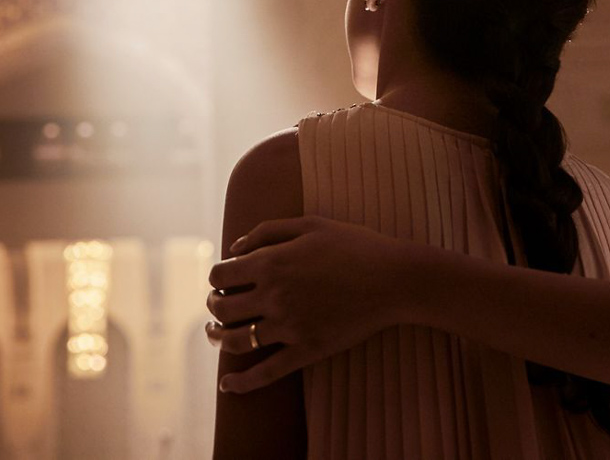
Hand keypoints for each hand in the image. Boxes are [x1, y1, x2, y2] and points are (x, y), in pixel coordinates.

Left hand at [204, 216, 410, 392]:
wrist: (395, 279)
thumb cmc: (355, 245)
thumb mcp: (310, 225)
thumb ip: (268, 231)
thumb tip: (234, 247)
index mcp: (272, 263)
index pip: (221, 276)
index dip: (216, 277)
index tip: (223, 279)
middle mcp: (275, 296)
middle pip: (222, 310)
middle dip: (213, 307)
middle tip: (217, 305)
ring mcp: (290, 327)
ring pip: (237, 341)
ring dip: (218, 338)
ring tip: (216, 334)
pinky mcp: (308, 350)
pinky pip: (267, 373)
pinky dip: (242, 382)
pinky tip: (227, 385)